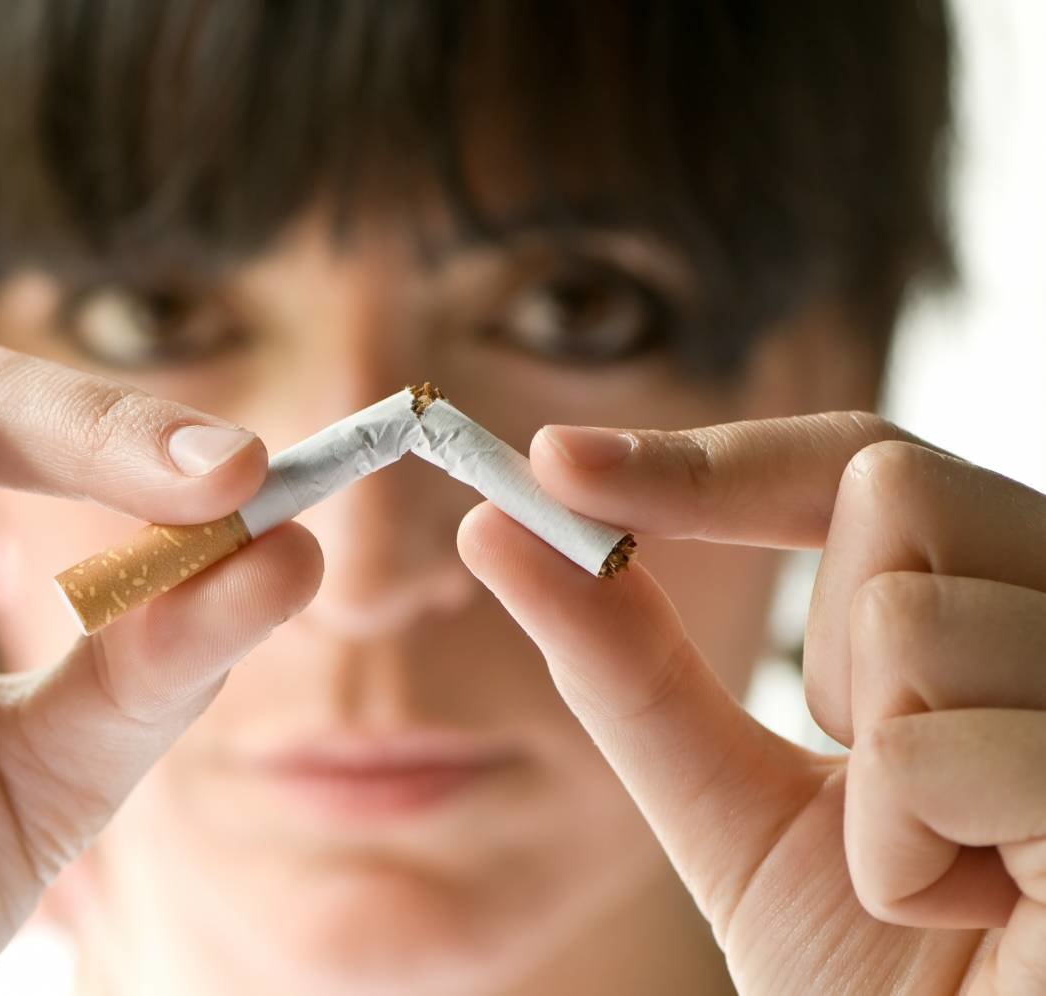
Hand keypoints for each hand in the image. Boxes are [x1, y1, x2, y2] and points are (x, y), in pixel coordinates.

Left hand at [457, 412, 1045, 994]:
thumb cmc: (878, 975)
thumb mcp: (728, 804)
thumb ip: (629, 667)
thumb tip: (500, 530)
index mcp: (995, 606)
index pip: (862, 462)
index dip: (709, 459)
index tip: (556, 464)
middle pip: (898, 490)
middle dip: (831, 655)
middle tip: (888, 787)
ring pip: (907, 624)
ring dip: (875, 792)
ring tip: (956, 874)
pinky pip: (929, 757)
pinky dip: (908, 865)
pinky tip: (991, 917)